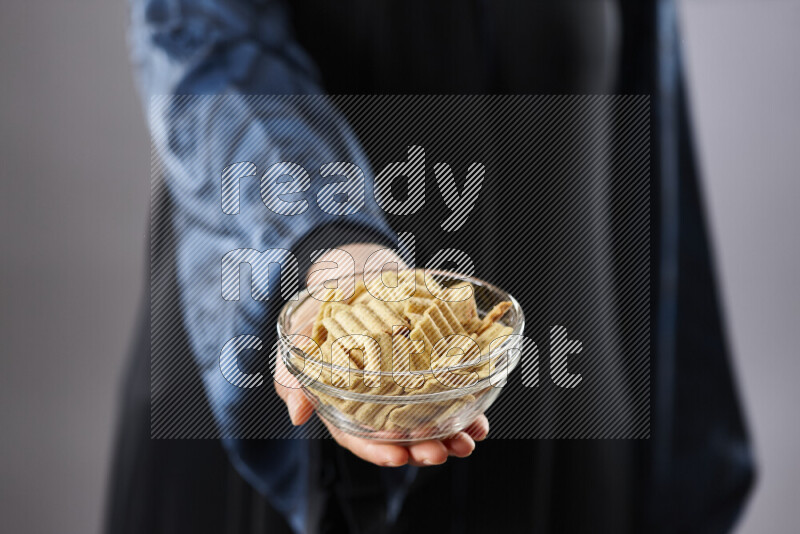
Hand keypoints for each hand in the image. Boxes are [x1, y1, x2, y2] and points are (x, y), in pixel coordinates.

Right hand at [274, 241, 489, 466]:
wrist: (353, 272)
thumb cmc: (321, 309)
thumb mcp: (299, 336)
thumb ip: (293, 375)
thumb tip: (297, 414)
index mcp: (345, 402)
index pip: (359, 436)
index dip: (377, 450)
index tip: (397, 456)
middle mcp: (379, 401)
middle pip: (400, 436)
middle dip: (421, 449)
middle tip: (440, 453)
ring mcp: (407, 386)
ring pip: (430, 421)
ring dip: (450, 435)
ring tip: (467, 440)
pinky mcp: (431, 366)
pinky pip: (452, 393)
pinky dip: (468, 408)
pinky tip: (480, 418)